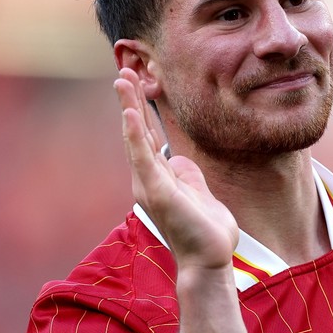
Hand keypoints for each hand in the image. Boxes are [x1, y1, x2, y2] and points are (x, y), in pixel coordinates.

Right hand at [115, 68, 237, 270]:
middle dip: (130, 101)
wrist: (210, 261)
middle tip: (122, 71)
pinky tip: (131, 114)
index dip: (142, 110)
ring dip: (129, 108)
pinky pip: (144, 158)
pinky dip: (136, 135)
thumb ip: (189, 176)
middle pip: (137, 132)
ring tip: (122, 80)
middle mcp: (150, 179)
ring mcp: (151, 185)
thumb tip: (181, 159)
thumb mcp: (200, 194)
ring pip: (136, 139)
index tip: (138, 83)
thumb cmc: (206, 232)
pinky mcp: (157, 192)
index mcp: (162, 177)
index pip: (148, 137)